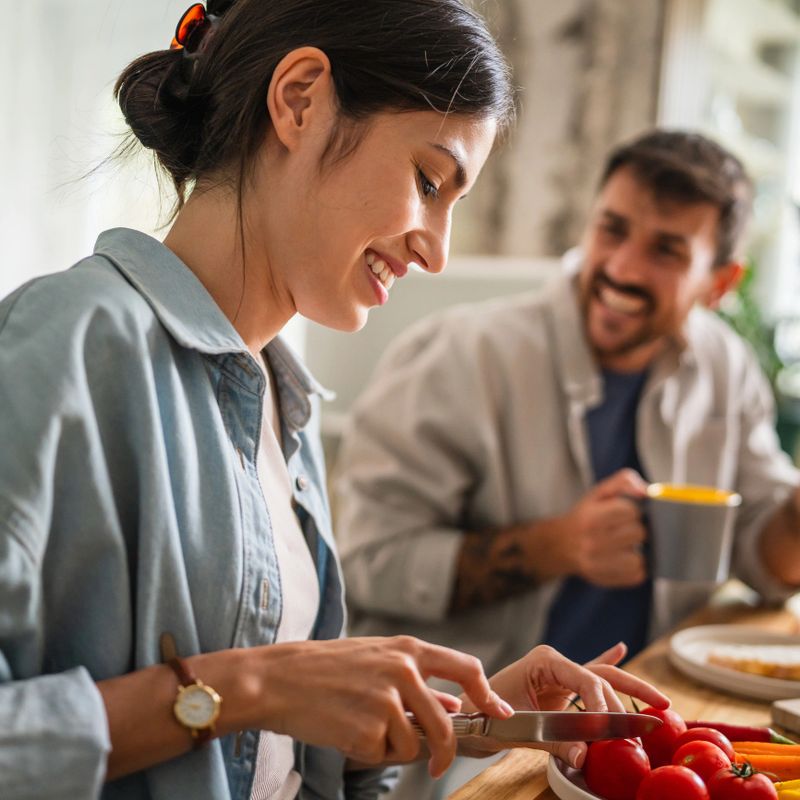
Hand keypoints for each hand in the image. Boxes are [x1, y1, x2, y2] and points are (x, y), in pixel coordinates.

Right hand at [256, 635, 512, 777]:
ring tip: (360, 725)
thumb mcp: (376, 661)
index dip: (488, 694)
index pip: (466, 667)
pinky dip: (369, 752)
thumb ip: (416, 679)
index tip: (498, 712)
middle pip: (446, 723)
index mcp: (408, 648)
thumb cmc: (324, 668)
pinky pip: (384, 755)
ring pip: (414, 744)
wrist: (277, 679)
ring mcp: (388, 699)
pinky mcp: (369, 727)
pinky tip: (345, 731)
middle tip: (437, 764)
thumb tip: (450, 702)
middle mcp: (404, 670)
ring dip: (392, 748)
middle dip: (444, 751)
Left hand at [461, 642, 669, 765]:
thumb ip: (552, 740)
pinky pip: (587, 673)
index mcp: (544, 661)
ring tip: (659, 701)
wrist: (465, 717)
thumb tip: (584, 754)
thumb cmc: (483, 716)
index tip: (615, 730)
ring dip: (630, 687)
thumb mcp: (516, 729)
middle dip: (626, 700)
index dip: (605, 704)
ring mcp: (557, 674)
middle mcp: (554, 663)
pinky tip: (619, 647)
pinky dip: (605, 661)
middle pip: (599, 678)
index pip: (586, 678)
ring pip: (601, 676)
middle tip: (649, 726)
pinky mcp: (558, 687)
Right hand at [558, 469, 647, 586]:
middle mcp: (592, 543)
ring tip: (627, 544)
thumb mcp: (600, 492)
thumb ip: (624, 481)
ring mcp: (597, 564)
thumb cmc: (586, 516)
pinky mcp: (606, 579)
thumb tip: (646, 492)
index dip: (634, 509)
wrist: (561, 544)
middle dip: (637, 528)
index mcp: (591, 517)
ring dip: (638, 550)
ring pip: (640, 558)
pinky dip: (636, 567)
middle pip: (639, 534)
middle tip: (627, 528)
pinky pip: (637, 575)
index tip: (627, 510)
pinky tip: (625, 557)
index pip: (631, 511)